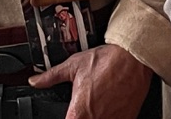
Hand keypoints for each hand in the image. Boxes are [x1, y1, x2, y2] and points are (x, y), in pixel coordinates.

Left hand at [29, 44, 152, 118]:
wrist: (134, 58)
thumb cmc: (107, 61)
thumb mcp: (74, 66)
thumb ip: (51, 77)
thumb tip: (36, 81)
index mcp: (79, 112)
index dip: (68, 118)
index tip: (70, 113)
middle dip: (81, 116)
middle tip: (86, 106)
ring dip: (98, 115)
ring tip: (98, 105)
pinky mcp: (127, 118)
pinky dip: (111, 115)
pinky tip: (110, 106)